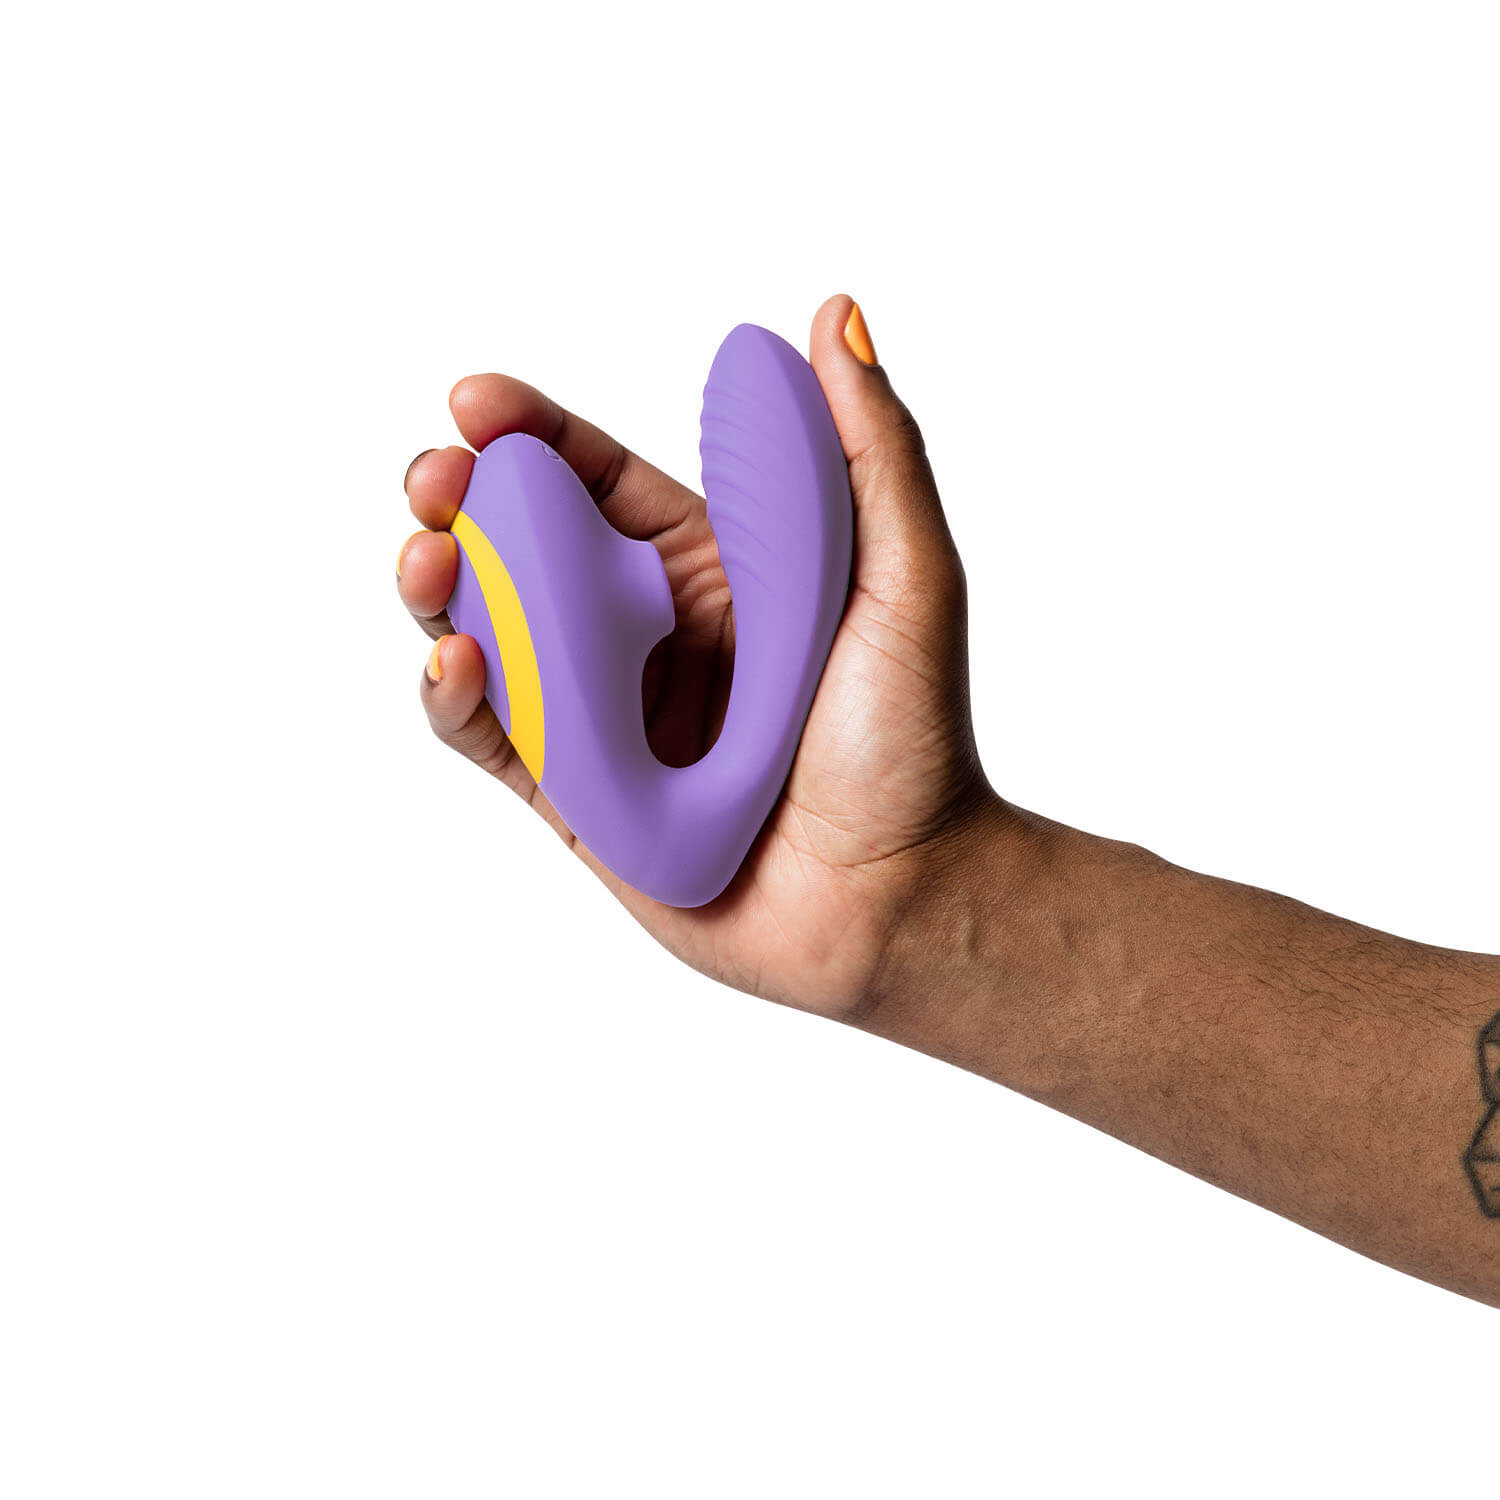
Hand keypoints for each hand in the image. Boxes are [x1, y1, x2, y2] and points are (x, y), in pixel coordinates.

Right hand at [396, 296, 997, 1017]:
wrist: (903, 901)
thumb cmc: (917, 741)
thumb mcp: (906, 578)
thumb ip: (868, 450)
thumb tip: (830, 312)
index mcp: (714, 573)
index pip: (601, 482)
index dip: (533, 435)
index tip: (475, 400)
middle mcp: (648, 637)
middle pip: (524, 551)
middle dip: (462, 505)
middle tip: (431, 483)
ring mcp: (607, 719)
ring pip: (492, 637)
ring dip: (440, 593)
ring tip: (426, 563)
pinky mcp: (580, 803)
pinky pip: (498, 741)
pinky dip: (458, 701)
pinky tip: (455, 663)